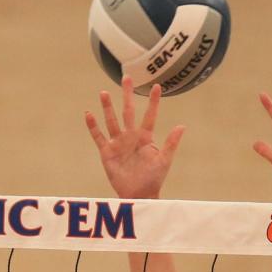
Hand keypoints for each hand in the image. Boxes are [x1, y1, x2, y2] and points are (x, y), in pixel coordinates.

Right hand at [85, 77, 184, 199]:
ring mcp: (118, 143)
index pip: (150, 115)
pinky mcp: (107, 152)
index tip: (157, 86)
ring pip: (112, 120)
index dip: (153, 102)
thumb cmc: (153, 179)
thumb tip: (182, 126)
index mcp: (145, 137)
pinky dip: (93, 126)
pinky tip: (89, 114)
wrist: (138, 194)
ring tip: (104, 92)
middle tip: (127, 77)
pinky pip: (98, 137)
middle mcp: (131, 136)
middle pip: (128, 111)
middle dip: (127, 94)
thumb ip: (171, 143)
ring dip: (108, 107)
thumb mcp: (164, 160)